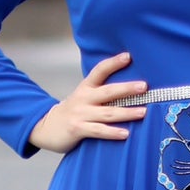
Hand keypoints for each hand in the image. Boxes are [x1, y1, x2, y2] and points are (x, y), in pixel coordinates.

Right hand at [28, 51, 146, 152]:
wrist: (45, 127)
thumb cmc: (72, 112)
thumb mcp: (82, 97)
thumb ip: (100, 92)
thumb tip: (129, 89)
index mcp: (86, 88)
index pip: (100, 71)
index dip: (113, 63)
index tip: (128, 56)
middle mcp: (83, 98)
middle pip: (108, 92)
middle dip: (127, 89)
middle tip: (144, 86)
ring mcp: (80, 114)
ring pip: (107, 113)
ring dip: (126, 113)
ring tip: (143, 112)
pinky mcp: (77, 129)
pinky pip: (98, 130)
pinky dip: (112, 132)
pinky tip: (126, 133)